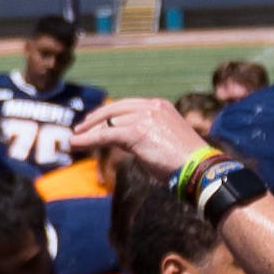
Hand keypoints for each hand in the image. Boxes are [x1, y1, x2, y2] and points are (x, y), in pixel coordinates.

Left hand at [68, 95, 205, 177]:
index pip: (127, 105)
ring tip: (74, 140)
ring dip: (88, 133)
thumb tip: (127, 142)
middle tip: (80, 129)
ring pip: (108, 123)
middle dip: (95, 119)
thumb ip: (147, 134)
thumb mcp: (165, 138)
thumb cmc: (186, 160)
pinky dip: (88, 140)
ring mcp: (144, 118)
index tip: (94, 121)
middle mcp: (151, 107)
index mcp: (159, 106)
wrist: (199, 167)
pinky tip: (76, 144)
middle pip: (114, 110)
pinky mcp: (136, 133)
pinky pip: (106, 135)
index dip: (108, 113)